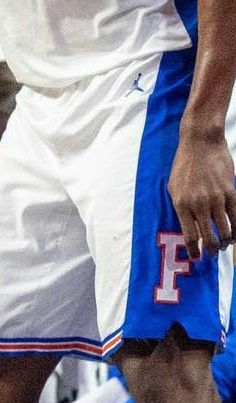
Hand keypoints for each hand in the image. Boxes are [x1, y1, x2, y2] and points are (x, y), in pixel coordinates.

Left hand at [168, 124, 235, 259]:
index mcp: (181, 204)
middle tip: (212, 254)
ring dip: (226, 242)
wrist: (200, 144)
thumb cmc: (183, 166)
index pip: (189, 235)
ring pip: (226, 230)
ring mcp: (216, 199)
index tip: (196, 258)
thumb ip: (180, 208)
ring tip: (225, 245)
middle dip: (211, 249)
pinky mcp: (231, 192)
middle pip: (209, 236)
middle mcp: (198, 204)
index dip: (193, 250)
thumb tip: (187, 227)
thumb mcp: (173, 188)